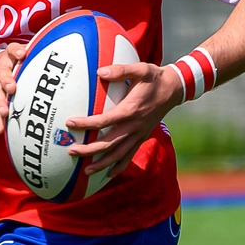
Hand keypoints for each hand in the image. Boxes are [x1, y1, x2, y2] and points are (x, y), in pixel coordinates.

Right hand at [0, 40, 29, 134]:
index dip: (17, 51)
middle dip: (7, 81)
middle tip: (12, 88)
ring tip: (4, 112)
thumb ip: (38, 51)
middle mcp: (1, 70)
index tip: (22, 54)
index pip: (12, 50)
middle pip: (2, 74)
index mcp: (10, 56)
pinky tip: (0, 130)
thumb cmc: (15, 60)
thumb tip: (64, 49)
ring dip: (1, 104)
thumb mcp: (22, 52)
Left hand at [64, 62, 184, 178]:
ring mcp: (139, 134)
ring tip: (86, 170)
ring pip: (118, 154)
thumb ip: (121, 70)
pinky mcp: (142, 138)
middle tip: (71, 151)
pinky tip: (108, 174)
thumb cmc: (155, 78)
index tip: (70, 123)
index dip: (87, 123)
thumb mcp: (141, 69)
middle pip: (109, 143)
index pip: (104, 121)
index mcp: (131, 110)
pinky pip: (130, 156)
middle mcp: (134, 126)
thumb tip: (100, 72)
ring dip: (101, 163)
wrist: (174, 89)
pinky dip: (119, 167)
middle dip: (89, 150)